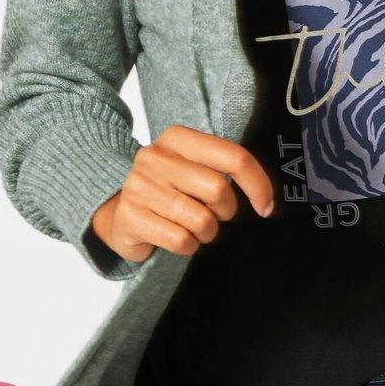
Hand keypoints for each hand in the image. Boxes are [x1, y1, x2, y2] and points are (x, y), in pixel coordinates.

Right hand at [90, 124, 275, 264]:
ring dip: (206, 232)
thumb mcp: (193, 168)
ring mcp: (139, 187)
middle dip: (225, 212)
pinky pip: (182, 241)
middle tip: (214, 215)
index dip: (258, 185)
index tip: (266, 207)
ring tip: (191, 226)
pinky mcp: (131, 218)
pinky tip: (174, 237)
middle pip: (219, 190)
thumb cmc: (168, 192)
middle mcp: (155, 158)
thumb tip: (266, 200)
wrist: (118, 213)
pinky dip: (188, 246)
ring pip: (202, 220)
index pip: (234, 157)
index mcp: (177, 139)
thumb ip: (225, 170)